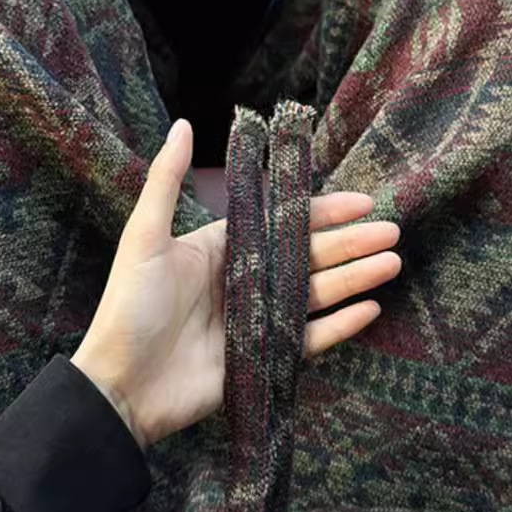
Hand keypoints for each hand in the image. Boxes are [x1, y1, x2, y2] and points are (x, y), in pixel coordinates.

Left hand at [72, 119, 401, 447]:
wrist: (120, 387)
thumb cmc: (129, 309)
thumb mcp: (145, 238)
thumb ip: (166, 181)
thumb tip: (185, 124)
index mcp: (221, 250)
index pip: (282, 223)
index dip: (324, 212)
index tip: (362, 201)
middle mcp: (243, 282)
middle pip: (308, 256)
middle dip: (351, 243)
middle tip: (391, 233)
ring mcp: (257, 322)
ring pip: (316, 295)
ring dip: (354, 279)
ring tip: (391, 264)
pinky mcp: (264, 359)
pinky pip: (311, 340)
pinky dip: (340, 326)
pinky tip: (369, 309)